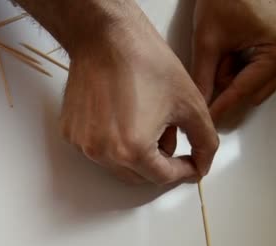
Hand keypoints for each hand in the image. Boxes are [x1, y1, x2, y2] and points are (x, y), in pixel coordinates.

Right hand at [61, 5, 218, 184]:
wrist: (106, 38)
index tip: (192, 161)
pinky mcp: (70, 132)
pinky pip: (97, 150)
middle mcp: (102, 153)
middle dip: (159, 163)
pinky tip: (123, 115)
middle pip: (138, 177)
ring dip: (136, 154)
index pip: (162, 177)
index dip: (184, 170)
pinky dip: (113, 142)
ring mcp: (82, 143)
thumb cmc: (145, 63)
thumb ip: (204, 141)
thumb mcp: (190, 103)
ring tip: (146, 120)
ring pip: (117, 165)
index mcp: (132, 150)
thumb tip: (202, 164)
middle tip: (170, 135)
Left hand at [192, 0, 275, 121]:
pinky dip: (240, 67)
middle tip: (208, 72)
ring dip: (233, 75)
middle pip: (253, 89)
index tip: (207, 121)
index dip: (221, 105)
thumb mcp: (207, 41)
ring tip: (221, 50)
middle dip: (227, 84)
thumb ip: (203, 77)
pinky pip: (259, 70)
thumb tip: (198, 105)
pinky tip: (230, 49)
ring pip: (255, 82)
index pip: (244, 89)